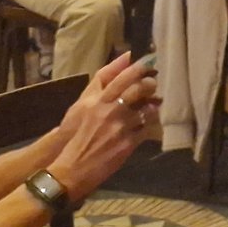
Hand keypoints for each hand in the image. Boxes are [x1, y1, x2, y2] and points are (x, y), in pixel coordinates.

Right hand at [49, 53, 160, 200]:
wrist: (73, 167)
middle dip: (150, 84)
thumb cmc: (77, 132)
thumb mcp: (83, 104)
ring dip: (153, 105)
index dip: (139, 69)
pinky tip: (148, 123)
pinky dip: (149, 124)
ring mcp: (121, 127)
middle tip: (154, 84)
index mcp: (98, 100)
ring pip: (147, 109)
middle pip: (138, 89)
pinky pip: (147, 129)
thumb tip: (123, 59)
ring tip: (154, 104)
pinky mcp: (128, 144)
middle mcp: (110, 111)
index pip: (122, 78)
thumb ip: (101, 82)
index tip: (149, 64)